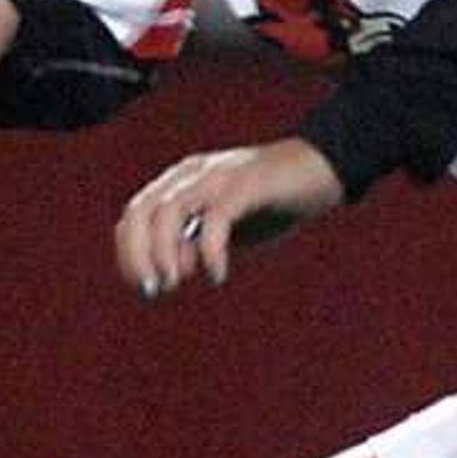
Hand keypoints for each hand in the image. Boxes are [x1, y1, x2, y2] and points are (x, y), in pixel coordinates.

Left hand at [113, 140, 343, 297]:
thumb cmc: (276, 200)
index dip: (130, 252)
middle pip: (142, 210)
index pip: (135, 214)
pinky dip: (210, 251)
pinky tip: (218, 275)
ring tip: (174, 282)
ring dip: (163, 253)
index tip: (146, 285)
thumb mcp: (229, 226)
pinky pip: (215, 218)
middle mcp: (193, 174)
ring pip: (169, 212)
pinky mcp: (247, 185)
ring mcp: (219, 177)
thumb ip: (197, 243)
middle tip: (153, 290)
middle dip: (137, 255)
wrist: (326, 166)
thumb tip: (172, 270)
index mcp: (183, 180)